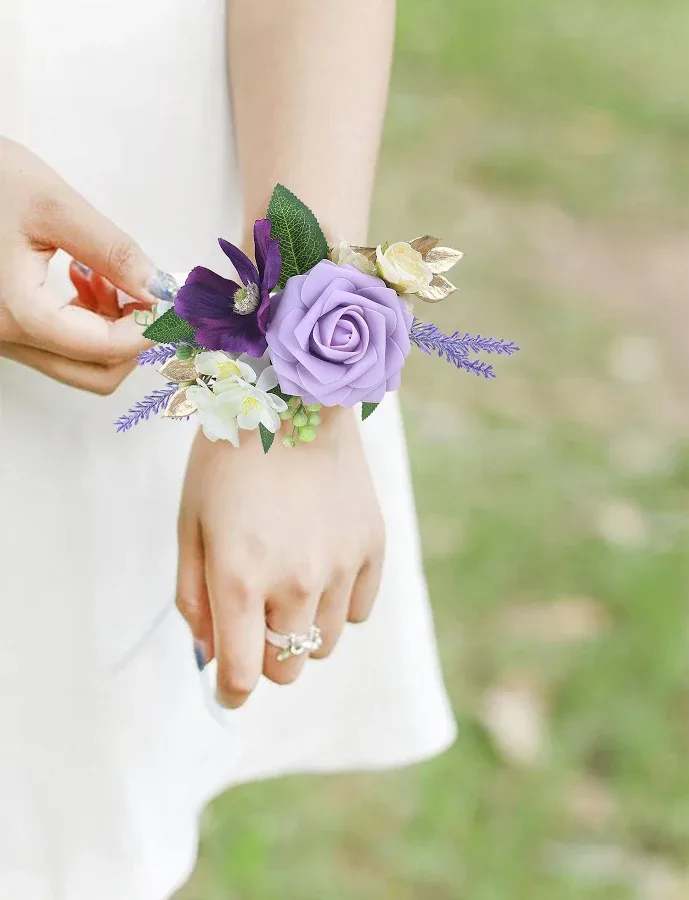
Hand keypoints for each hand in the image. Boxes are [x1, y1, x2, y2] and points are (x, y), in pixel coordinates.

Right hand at [0, 137, 158, 391]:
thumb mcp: (53, 206)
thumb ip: (112, 251)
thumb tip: (159, 289)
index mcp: (18, 313)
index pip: (104, 348)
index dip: (149, 329)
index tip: (173, 302)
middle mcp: (7, 339)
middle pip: (96, 374)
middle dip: (133, 338)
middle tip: (147, 293)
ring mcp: (5, 339)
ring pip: (80, 364)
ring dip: (112, 330)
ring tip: (107, 275)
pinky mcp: (7, 329)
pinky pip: (60, 346)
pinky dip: (89, 322)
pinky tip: (86, 278)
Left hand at [176, 409, 385, 707]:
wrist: (293, 396)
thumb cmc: (228, 458)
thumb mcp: (191, 523)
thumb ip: (194, 597)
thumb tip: (209, 655)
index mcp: (241, 578)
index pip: (241, 674)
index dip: (229, 691)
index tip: (227, 688)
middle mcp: (296, 582)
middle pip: (287, 668)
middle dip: (264, 658)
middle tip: (255, 622)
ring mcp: (342, 565)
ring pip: (324, 645)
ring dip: (301, 631)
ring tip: (288, 585)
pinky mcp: (373, 547)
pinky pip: (358, 610)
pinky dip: (338, 604)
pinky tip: (322, 564)